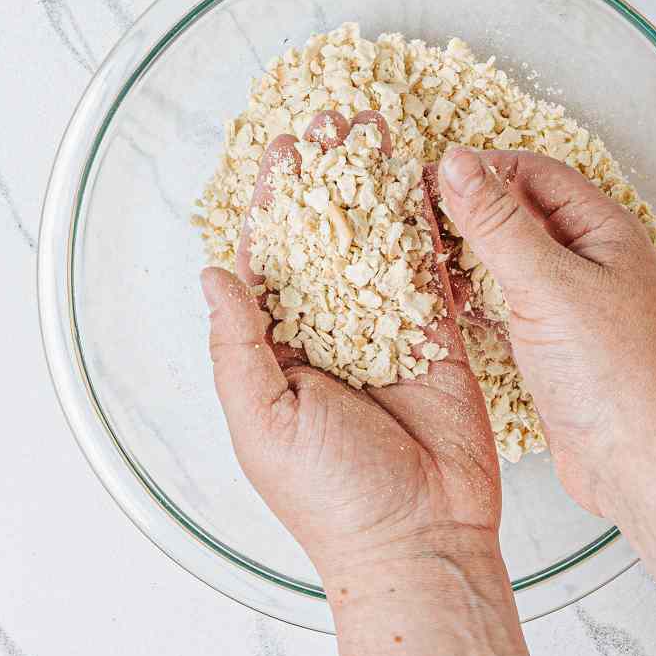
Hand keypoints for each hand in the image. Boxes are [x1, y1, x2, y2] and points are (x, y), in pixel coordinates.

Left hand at [202, 114, 499, 583]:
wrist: (419, 542)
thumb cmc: (334, 499)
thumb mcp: (262, 422)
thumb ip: (239, 345)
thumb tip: (217, 273)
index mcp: (276, 355)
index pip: (269, 264)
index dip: (274, 205)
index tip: (280, 150)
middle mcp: (329, 339)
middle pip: (324, 239)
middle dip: (326, 176)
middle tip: (329, 113)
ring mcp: (386, 336)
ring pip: (376, 243)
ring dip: (373, 184)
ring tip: (373, 121)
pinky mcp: (438, 343)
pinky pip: (429, 272)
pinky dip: (425, 224)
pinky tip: (423, 174)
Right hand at [435, 146, 655, 517]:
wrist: (637, 463)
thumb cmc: (612, 374)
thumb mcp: (547, 285)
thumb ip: (497, 223)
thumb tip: (455, 162)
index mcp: (607, 233)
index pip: (537, 175)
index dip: (483, 169)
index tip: (429, 175)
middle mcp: (595, 265)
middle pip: (525, 218)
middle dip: (474, 212)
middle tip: (417, 213)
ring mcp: (577, 311)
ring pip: (516, 267)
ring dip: (473, 259)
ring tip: (422, 255)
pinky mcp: (559, 352)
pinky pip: (513, 311)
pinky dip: (481, 303)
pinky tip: (449, 307)